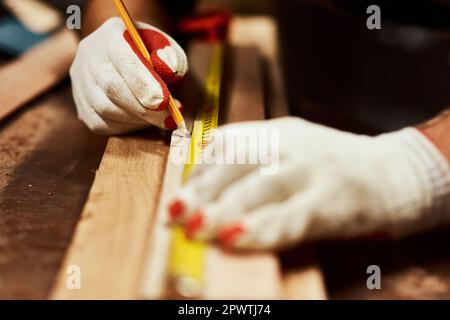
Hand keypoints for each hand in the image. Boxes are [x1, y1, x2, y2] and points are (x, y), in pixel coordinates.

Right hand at [70, 17, 187, 134]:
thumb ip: (171, 57)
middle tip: (169, 119)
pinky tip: (142, 122)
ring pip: (105, 109)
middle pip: (112, 88)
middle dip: (144, 109)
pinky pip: (100, 124)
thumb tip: (170, 71)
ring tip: (159, 119)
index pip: (123, 59)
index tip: (164, 102)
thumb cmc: (152, 53)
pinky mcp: (81, 105)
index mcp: (111, 34)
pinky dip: (126, 128)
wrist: (130, 59)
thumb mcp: (167, 48)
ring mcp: (80, 82)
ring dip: (137, 120)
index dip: (143, 83)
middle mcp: (89, 56)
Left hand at [168, 117, 449, 249]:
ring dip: (223, 209)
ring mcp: (310, 170)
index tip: (179, 198)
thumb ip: (253, 155)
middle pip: (236, 163)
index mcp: (276, 132)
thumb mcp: (290, 148)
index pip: (226, 145)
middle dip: (202, 191)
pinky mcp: (330, 200)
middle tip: (175, 215)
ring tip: (196, 228)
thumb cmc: (330, 168)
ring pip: (259, 187)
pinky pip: (289, 216)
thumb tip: (207, 174)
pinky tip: (236, 238)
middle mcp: (289, 145)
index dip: (198, 173)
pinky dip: (261, 228)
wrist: (391, 172)